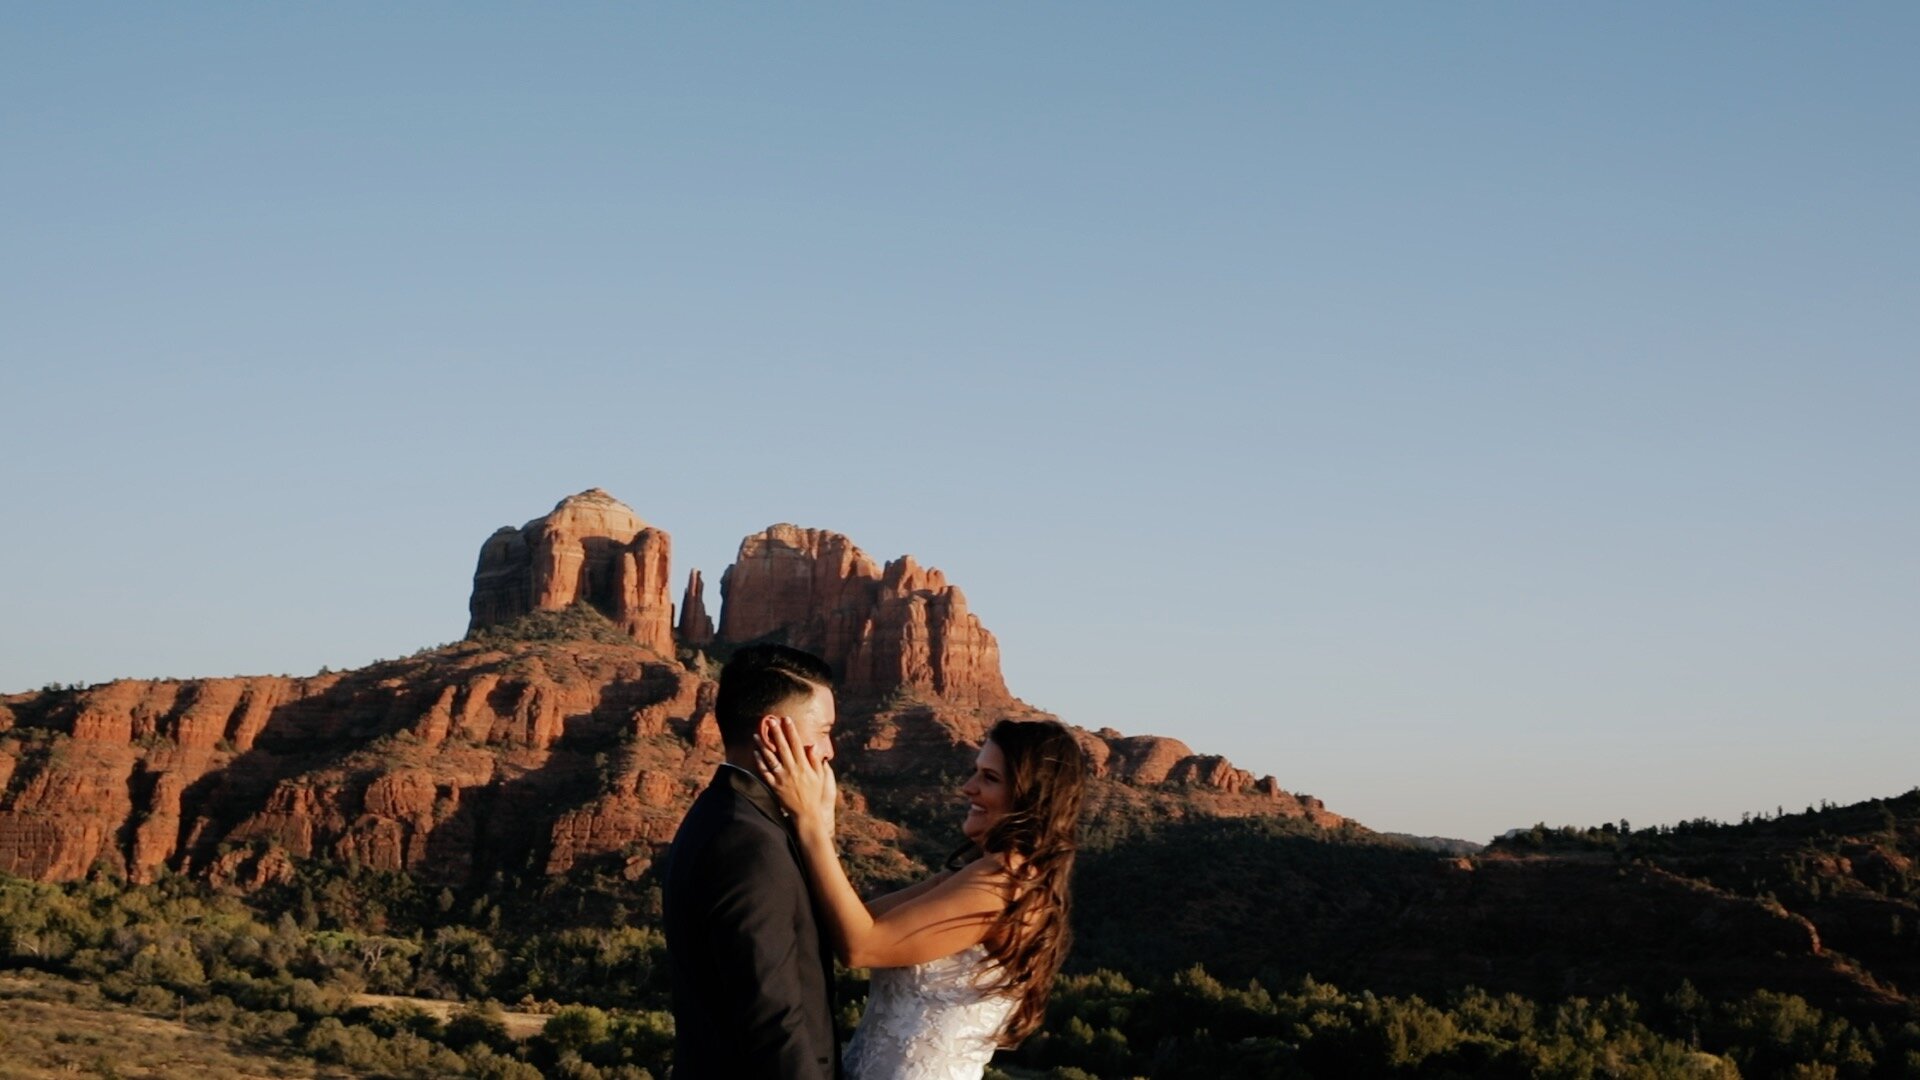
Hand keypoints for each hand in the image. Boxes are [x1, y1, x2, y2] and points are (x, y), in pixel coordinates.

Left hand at [755, 716, 836, 836]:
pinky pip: (765, 772)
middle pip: (782, 747)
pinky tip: (755, 752)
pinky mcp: (774, 786)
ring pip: (770, 758)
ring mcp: (782, 778)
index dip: (791, 730)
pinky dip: (760, 762)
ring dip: (763, 745)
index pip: (796, 744)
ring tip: (756, 734)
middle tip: (770, 720)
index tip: (787, 719)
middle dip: (776, 732)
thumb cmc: (814, 794)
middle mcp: (792, 769)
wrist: (806, 813)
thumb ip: (815, 760)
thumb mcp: (820, 776)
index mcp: (804, 765)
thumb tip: (812, 745)